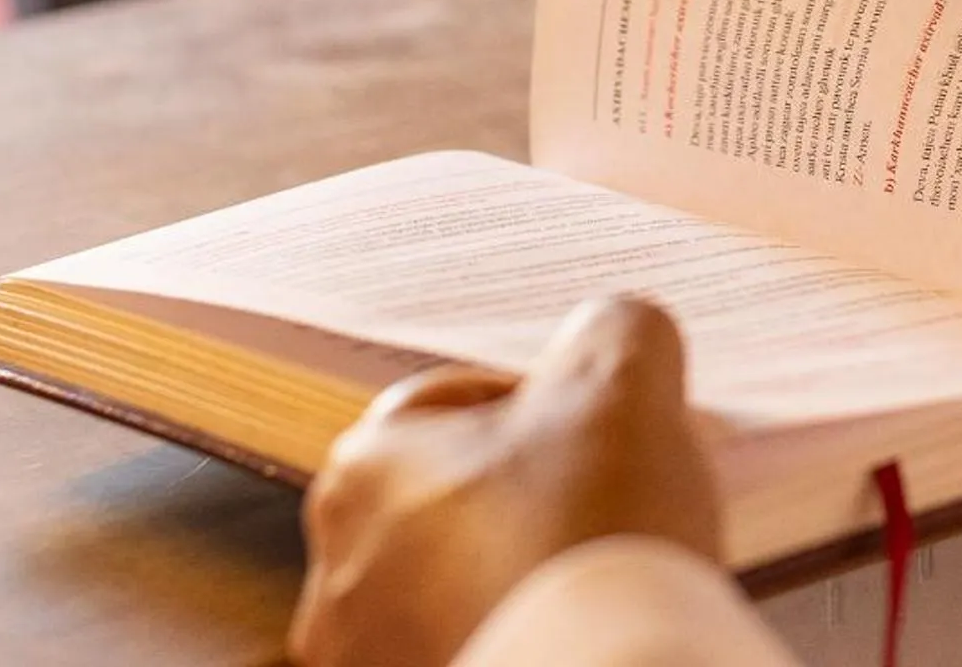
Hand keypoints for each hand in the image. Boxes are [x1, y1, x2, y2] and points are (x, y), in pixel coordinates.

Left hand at [289, 298, 722, 666]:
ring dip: (520, 574)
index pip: (456, 404)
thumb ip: (613, 328)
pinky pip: (478, 644)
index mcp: (360, 470)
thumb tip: (613, 332)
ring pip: (460, 587)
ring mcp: (369, 657)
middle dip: (529, 497)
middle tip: (607, 508)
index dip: (542, 408)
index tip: (598, 437)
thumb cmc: (589, 531)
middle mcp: (339, 572)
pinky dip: (521, 633)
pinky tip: (577, 629)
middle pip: (455, 502)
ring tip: (596, 580)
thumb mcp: (622, 380)